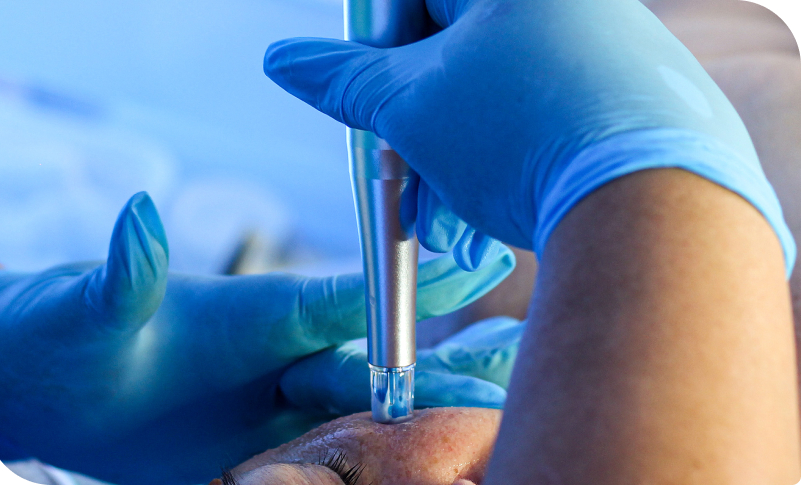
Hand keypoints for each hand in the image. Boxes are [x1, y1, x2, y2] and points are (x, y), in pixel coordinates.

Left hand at [0, 192, 515, 484]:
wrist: (56, 384)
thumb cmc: (70, 329)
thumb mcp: (90, 308)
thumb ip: (124, 275)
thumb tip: (138, 214)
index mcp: (261, 312)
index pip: (348, 295)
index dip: (414, 282)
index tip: (483, 263)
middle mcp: (284, 357)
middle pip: (378, 362)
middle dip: (445, 368)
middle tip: (516, 369)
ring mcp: (279, 409)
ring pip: (366, 414)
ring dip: (428, 416)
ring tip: (496, 420)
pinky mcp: (266, 453)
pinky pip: (331, 463)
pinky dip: (378, 465)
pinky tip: (418, 467)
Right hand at [264, 0, 792, 269]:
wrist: (653, 204)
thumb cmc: (526, 137)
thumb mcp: (412, 108)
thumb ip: (344, 81)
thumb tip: (286, 62)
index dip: (382, 51)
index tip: (373, 99)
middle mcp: (566, 4)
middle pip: (458, 52)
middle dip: (419, 124)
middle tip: (404, 175)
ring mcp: (608, 48)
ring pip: (500, 96)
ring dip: (456, 157)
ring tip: (443, 219)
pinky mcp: (631, 98)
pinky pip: (547, 119)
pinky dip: (509, 161)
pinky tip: (491, 212)